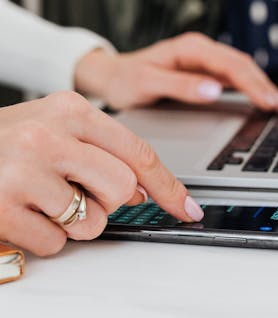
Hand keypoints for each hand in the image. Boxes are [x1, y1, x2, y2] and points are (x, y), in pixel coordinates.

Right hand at [0, 91, 203, 255]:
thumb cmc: (8, 139)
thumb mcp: (56, 125)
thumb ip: (100, 148)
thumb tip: (143, 188)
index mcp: (71, 108)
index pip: (137, 150)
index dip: (168, 185)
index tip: (186, 207)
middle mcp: (51, 136)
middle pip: (123, 190)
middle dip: (110, 202)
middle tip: (81, 192)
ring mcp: (25, 172)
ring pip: (91, 222)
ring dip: (74, 221)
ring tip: (45, 197)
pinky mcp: (4, 208)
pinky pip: (55, 243)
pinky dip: (45, 236)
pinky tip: (24, 211)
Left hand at [74, 32, 277, 111]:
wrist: (110, 76)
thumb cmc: (125, 80)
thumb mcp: (148, 84)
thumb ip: (181, 86)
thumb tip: (215, 90)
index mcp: (191, 48)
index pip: (231, 65)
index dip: (253, 83)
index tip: (268, 101)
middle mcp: (200, 49)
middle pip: (241, 64)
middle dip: (263, 84)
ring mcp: (202, 59)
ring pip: (239, 69)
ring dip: (259, 85)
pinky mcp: (202, 70)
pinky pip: (231, 76)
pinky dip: (248, 87)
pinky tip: (259, 99)